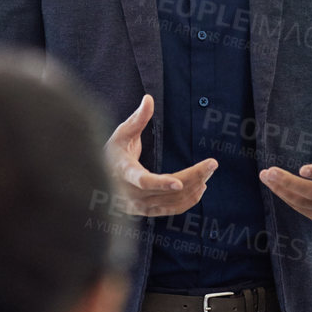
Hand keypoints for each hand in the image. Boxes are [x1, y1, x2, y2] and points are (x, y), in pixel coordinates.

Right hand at [107, 96, 215, 217]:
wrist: (98, 178)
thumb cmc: (112, 152)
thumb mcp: (122, 133)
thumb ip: (138, 118)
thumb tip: (149, 98)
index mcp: (124, 173)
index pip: (143, 181)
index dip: (162, 183)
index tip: (180, 183)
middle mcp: (131, 194)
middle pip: (168, 190)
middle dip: (193, 177)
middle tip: (213, 164)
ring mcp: (139, 207)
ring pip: (173, 201)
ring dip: (194, 187)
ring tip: (209, 172)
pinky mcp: (146, 212)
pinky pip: (172, 210)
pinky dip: (189, 200)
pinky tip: (201, 188)